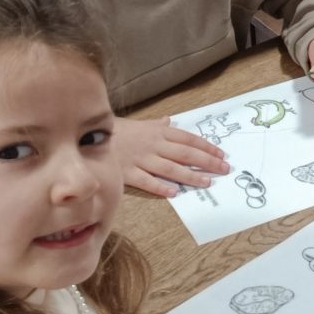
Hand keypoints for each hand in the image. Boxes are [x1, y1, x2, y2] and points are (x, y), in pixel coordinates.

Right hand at [112, 116, 228, 197]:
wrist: (88, 136)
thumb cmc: (119, 131)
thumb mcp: (141, 124)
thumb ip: (158, 125)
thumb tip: (170, 120)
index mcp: (158, 132)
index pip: (188, 139)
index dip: (207, 147)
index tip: (222, 155)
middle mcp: (154, 144)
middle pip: (185, 153)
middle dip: (207, 161)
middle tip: (224, 169)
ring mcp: (141, 158)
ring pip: (171, 168)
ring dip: (190, 176)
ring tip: (207, 182)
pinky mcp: (127, 172)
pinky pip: (147, 180)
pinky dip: (161, 186)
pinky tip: (175, 193)